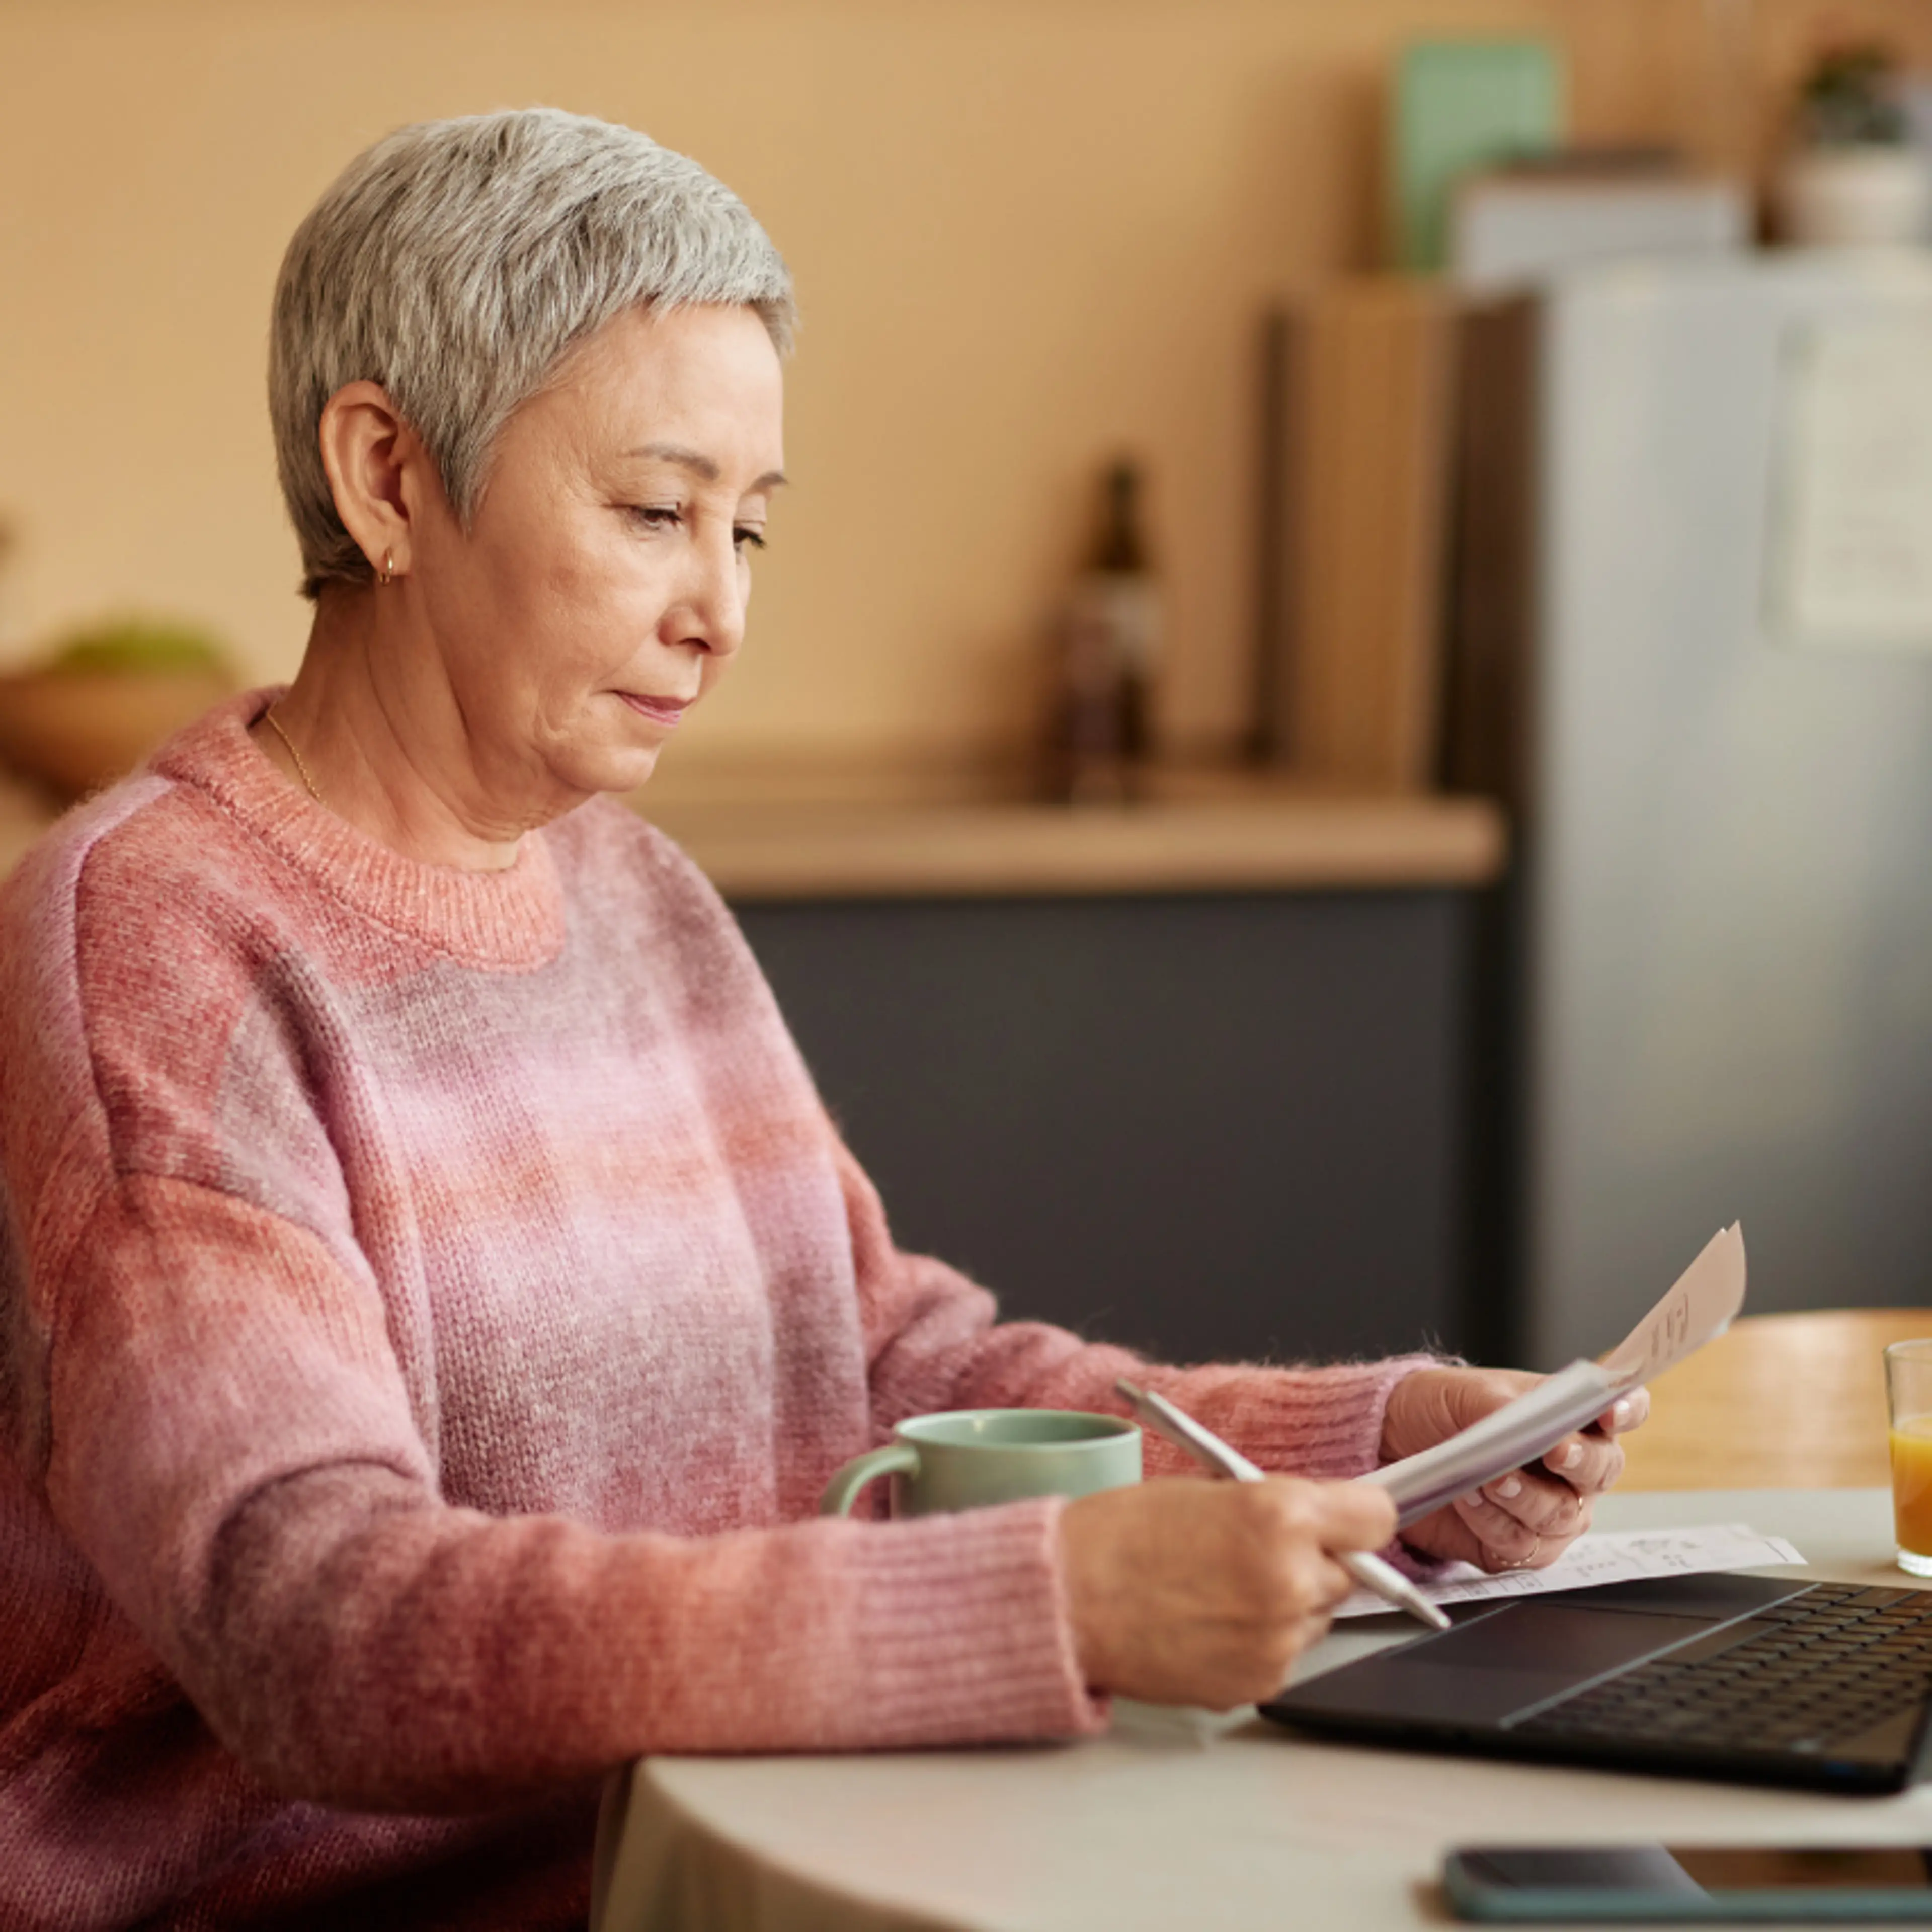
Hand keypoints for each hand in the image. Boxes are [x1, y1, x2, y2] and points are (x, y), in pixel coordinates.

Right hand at [1057, 1475, 1397, 1708]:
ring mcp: (1279, 1639)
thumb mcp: (1211, 1489)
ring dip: (1288, 1603)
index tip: (1348, 1519)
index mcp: (1280, 1516)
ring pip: (1317, 1616)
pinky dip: (1259, 1641)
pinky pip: (1284, 1655)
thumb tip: (1325, 1519)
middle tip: (1259, 1552)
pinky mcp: (1260, 1682)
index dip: (1358, 1516)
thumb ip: (1278, 1506)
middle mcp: (1291, 1579)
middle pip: (1349, 1571)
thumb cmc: (1121, 1534)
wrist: (1068, 1598)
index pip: (1376, 1516)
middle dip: (1316, 1560)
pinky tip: (1209, 1622)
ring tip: (1220, 1590)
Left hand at [1380, 1367, 1649, 1572]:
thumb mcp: (1466, 1393)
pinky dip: (1493, 1522)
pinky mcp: (1515, 1546)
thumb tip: (1529, 1419)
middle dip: (1580, 1461)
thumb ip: (1505, 1406)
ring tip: (1492, 1478)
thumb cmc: (1438, 1410)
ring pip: (1563, 1515)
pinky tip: (1468, 1499)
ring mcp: (1548, 1511)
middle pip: (1601, 1470)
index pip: (1619, 1411)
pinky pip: (1521, 1545)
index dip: (1626, 1410)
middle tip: (1555, 1451)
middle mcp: (1570, 1469)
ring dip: (1527, 1497)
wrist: (1389, 1442)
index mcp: (1567, 1417)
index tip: (1611, 1411)